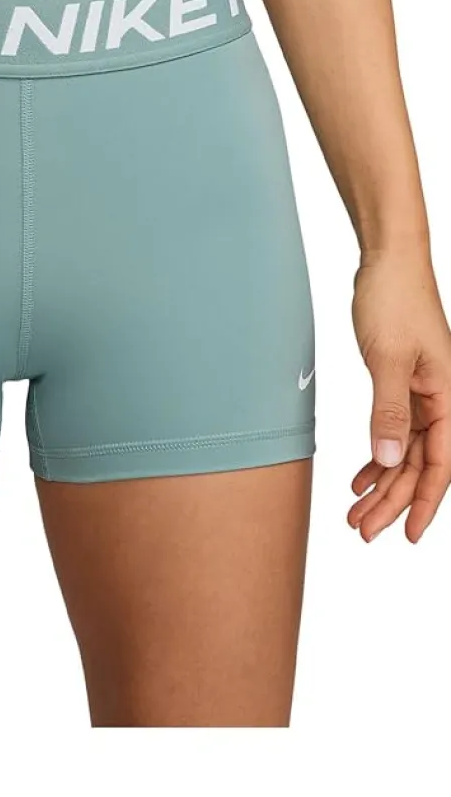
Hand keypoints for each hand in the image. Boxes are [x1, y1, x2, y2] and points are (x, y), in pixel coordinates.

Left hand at [348, 250, 450, 541]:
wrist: (388, 262)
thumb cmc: (394, 301)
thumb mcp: (388, 359)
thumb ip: (389, 412)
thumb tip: (392, 461)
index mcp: (450, 396)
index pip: (441, 464)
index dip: (423, 502)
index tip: (407, 534)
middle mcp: (442, 399)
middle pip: (420, 465)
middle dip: (392, 501)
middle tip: (362, 530)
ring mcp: (423, 393)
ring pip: (406, 452)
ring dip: (382, 483)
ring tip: (355, 512)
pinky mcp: (404, 384)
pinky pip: (396, 432)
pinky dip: (378, 456)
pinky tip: (361, 477)